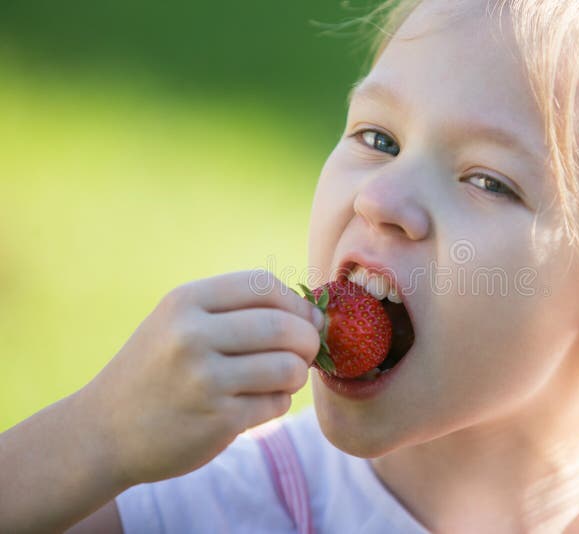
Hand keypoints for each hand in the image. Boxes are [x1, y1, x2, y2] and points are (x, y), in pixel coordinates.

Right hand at [79, 270, 321, 486]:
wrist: (103, 430)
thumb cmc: (157, 368)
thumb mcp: (180, 322)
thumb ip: (237, 311)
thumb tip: (314, 314)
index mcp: (185, 302)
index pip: (264, 285)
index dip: (295, 303)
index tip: (304, 319)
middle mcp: (192, 336)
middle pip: (285, 327)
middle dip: (308, 340)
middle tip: (306, 352)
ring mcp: (204, 381)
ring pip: (288, 368)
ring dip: (297, 374)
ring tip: (282, 378)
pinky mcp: (217, 421)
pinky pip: (276, 404)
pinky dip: (278, 402)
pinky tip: (256, 404)